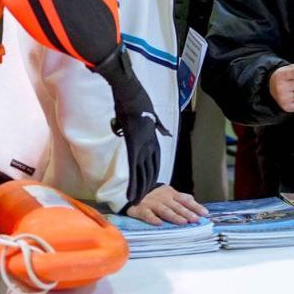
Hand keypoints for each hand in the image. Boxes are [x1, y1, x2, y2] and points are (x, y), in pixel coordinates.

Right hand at [96, 48, 163, 204]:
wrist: (130, 92)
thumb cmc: (139, 100)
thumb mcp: (151, 114)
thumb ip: (157, 125)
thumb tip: (163, 130)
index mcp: (153, 137)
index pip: (155, 161)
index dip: (153, 173)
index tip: (152, 183)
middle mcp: (149, 144)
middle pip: (150, 169)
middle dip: (148, 184)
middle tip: (145, 198)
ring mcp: (142, 146)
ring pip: (143, 173)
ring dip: (141, 188)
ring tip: (138, 201)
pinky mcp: (133, 146)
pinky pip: (133, 169)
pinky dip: (133, 183)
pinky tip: (132, 194)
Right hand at [127, 185, 207, 225]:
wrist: (133, 190)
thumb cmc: (154, 194)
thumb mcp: (168, 192)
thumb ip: (180, 197)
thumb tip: (193, 201)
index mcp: (171, 194)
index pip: (186, 200)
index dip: (195, 206)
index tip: (204, 213)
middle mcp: (163, 199)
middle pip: (177, 206)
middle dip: (186, 213)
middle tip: (195, 219)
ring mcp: (152, 204)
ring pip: (165, 211)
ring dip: (174, 216)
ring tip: (183, 222)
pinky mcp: (141, 209)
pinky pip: (147, 215)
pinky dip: (153, 219)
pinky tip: (159, 223)